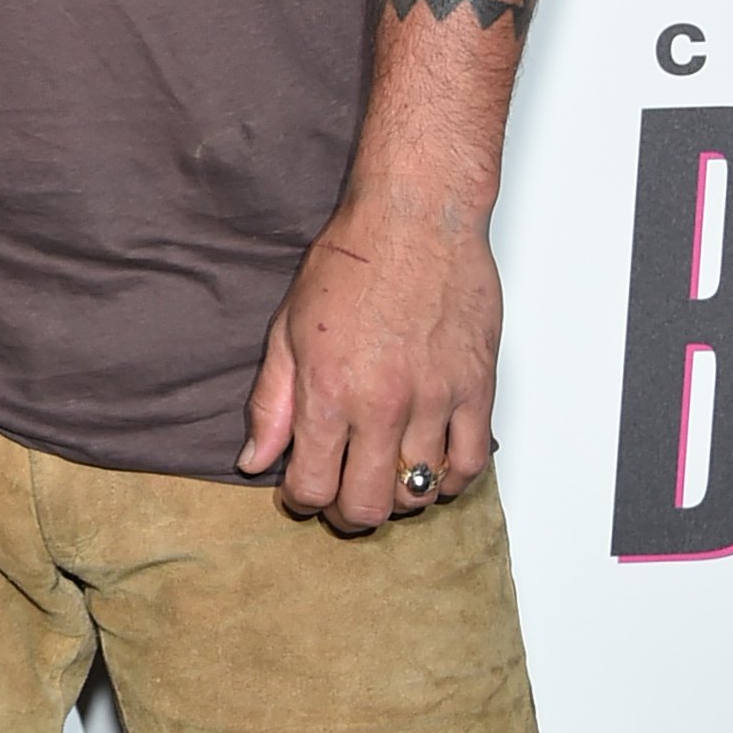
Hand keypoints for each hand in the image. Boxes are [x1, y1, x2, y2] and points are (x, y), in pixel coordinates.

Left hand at [239, 187, 500, 532]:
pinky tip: (433, 465)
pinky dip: (450, 478)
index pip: (313, 488)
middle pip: (369, 506)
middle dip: (349, 513)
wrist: (414, 218)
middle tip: (344, 497)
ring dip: (398, 495)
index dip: (302, 501)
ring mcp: (434, 399)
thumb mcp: (287, 330)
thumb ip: (272, 403)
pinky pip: (470, 463)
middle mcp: (382, 405)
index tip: (303, 491)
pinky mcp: (476, 388)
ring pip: (419, 491)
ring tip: (386, 473)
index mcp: (329, 392)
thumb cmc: (352, 263)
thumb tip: (256, 461)